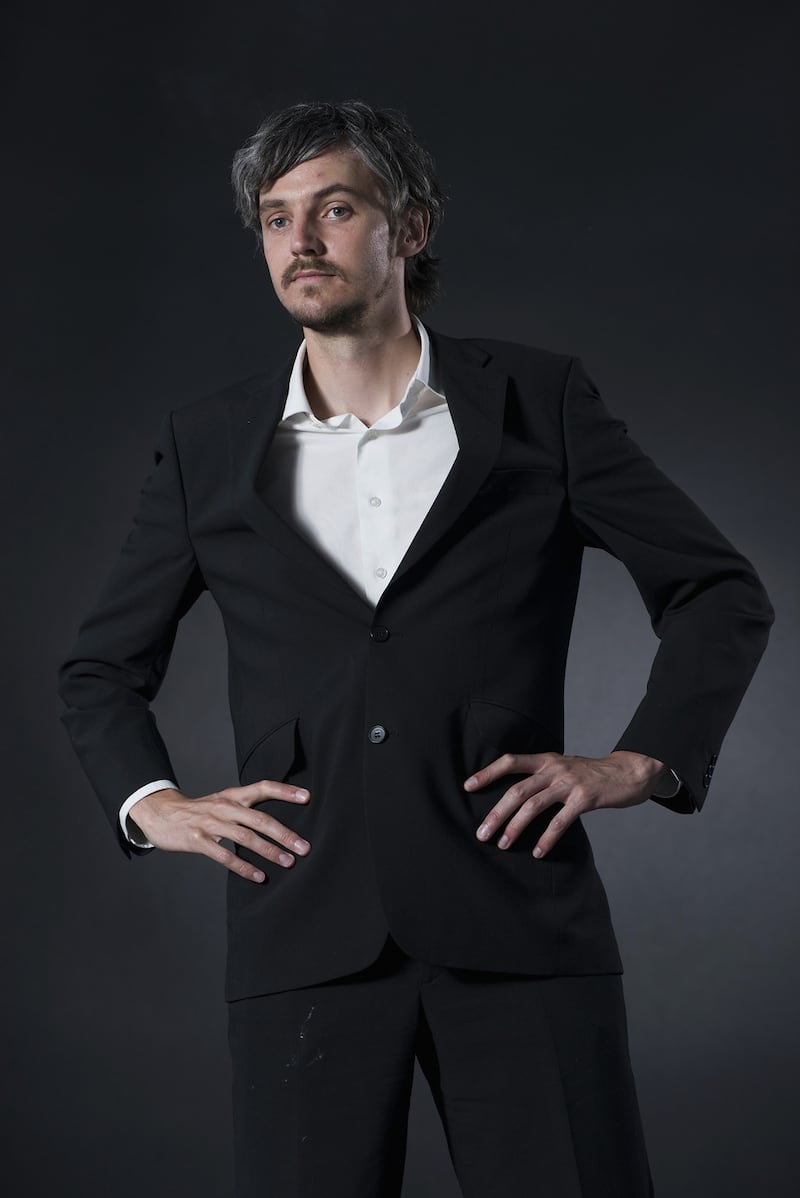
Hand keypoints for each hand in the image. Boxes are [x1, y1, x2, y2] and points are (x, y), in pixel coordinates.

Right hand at [129, 781, 311, 882]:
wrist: (161, 813)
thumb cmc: (199, 811)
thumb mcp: (223, 801)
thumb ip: (246, 807)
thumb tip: (276, 821)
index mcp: (233, 795)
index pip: (263, 787)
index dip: (284, 791)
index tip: (307, 797)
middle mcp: (224, 807)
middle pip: (259, 818)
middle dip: (284, 834)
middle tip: (304, 847)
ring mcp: (210, 823)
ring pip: (245, 837)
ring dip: (269, 851)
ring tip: (287, 862)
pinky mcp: (197, 840)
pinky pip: (224, 856)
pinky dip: (243, 867)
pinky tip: (259, 876)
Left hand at [465, 750, 667, 858]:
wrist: (630, 771)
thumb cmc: (592, 774)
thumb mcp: (564, 767)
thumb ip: (542, 777)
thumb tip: (515, 796)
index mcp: (546, 760)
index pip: (510, 761)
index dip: (488, 772)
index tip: (467, 786)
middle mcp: (554, 768)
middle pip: (517, 790)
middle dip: (496, 813)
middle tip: (481, 833)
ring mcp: (570, 782)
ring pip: (534, 805)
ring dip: (515, 827)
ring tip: (503, 845)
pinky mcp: (585, 798)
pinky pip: (560, 821)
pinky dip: (547, 838)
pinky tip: (538, 852)